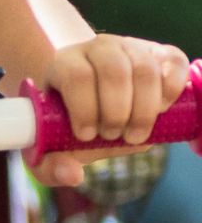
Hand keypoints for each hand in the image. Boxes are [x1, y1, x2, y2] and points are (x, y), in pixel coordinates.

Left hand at [31, 35, 189, 187]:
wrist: (91, 101)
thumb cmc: (68, 124)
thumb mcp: (52, 146)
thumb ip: (50, 166)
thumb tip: (71, 175)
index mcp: (65, 64)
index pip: (77, 75)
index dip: (84, 108)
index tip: (86, 135)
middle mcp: (97, 48)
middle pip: (113, 71)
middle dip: (117, 112)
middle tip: (113, 136)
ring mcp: (130, 47)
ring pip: (144, 68)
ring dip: (144, 107)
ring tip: (136, 134)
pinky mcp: (157, 53)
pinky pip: (172, 61)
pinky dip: (172, 87)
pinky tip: (162, 110)